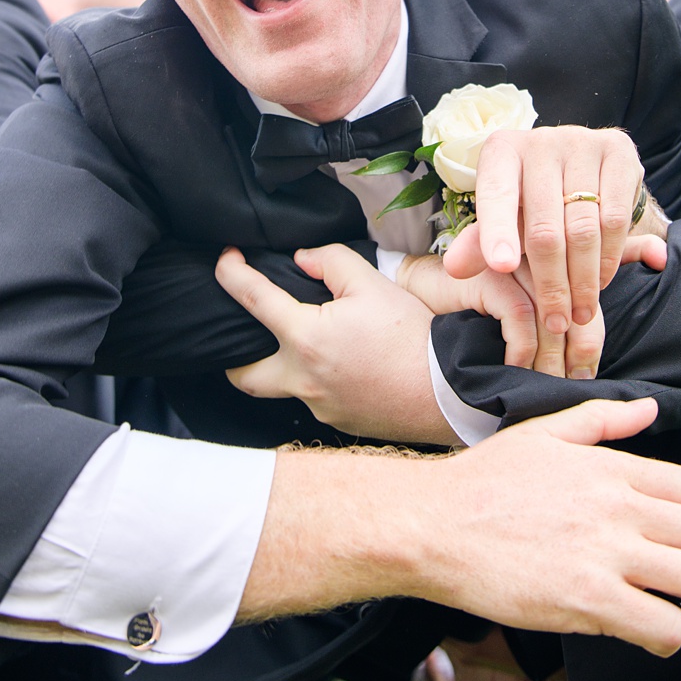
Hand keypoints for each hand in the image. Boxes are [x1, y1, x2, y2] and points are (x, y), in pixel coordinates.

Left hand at [219, 246, 457, 443]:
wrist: (452, 392)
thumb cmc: (415, 338)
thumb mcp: (374, 284)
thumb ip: (330, 261)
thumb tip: (301, 260)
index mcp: (305, 338)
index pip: (250, 298)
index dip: (230, 272)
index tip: (227, 258)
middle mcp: (303, 379)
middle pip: (243, 375)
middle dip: (234, 354)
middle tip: (245, 332)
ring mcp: (320, 407)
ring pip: (283, 389)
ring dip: (283, 367)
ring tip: (300, 346)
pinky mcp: (340, 422)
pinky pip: (316, 400)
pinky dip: (319, 381)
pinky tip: (343, 367)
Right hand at [392, 399, 680, 655]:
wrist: (428, 524)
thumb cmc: (479, 484)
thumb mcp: (541, 435)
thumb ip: (600, 421)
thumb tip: (649, 409)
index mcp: (611, 469)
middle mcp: (617, 508)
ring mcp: (604, 553)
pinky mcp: (587, 599)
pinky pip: (661, 626)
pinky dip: (672, 638)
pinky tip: (657, 638)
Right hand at [398, 252, 601, 379]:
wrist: (427, 295)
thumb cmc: (482, 311)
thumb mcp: (528, 318)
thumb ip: (563, 320)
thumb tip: (591, 354)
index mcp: (558, 265)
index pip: (590, 304)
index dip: (590, 343)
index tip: (583, 376)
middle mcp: (542, 260)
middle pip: (577, 308)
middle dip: (576, 353)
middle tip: (569, 384)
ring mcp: (516, 265)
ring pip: (551, 315)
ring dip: (549, 358)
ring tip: (543, 384)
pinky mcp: (491, 275)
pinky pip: (519, 315)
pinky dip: (521, 349)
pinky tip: (514, 368)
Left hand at [442, 127, 648, 343]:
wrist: (577, 163)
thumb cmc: (529, 197)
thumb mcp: (502, 216)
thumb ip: (481, 242)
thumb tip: (455, 268)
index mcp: (501, 151)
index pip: (496, 196)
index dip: (498, 232)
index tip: (502, 268)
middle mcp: (540, 142)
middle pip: (544, 226)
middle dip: (550, 282)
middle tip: (554, 322)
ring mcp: (582, 143)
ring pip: (584, 227)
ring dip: (583, 280)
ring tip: (578, 313)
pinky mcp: (619, 152)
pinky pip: (617, 218)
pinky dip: (609, 258)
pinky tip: (601, 282)